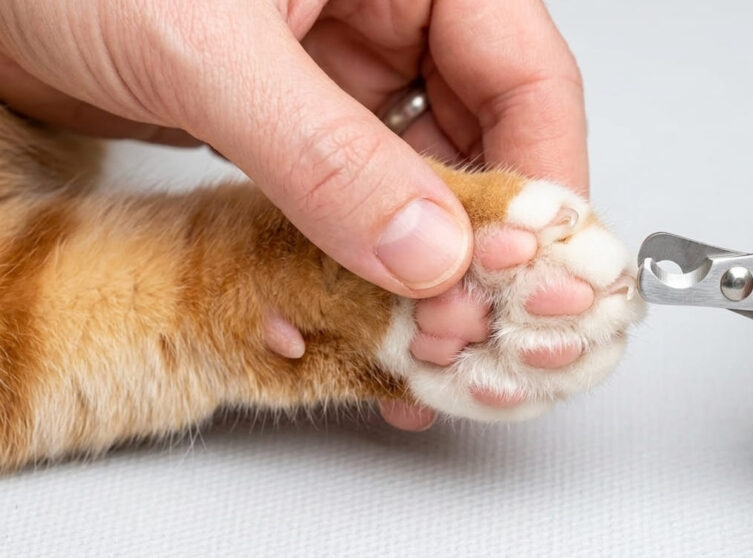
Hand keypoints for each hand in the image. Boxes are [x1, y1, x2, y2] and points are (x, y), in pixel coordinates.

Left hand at [0, 0, 586, 430]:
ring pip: (420, 176)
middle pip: (486, 136)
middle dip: (481, 239)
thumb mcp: (204, 46)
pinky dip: (359, 255)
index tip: (530, 273)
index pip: (526, 73)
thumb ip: (321, 152)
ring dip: (421, 263)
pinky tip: (358, 308)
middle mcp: (390, 12)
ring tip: (418, 338)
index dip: (543, 179)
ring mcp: (342, 68)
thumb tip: (424, 252)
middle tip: (473, 324)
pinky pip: (355, 193)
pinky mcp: (296, 118)